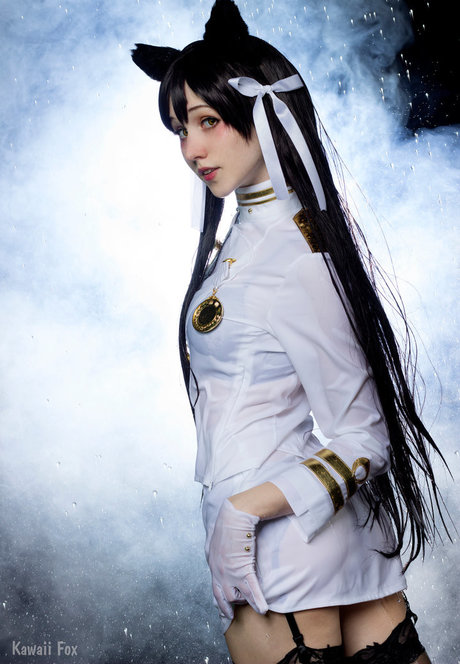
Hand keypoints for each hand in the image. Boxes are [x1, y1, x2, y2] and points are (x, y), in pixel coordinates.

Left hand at [207, 498, 267, 619]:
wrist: (234, 516)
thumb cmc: (226, 522)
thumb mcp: (214, 538)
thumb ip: (214, 548)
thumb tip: (212, 551)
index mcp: (212, 563)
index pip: (214, 588)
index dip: (219, 600)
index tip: (224, 608)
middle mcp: (219, 571)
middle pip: (223, 596)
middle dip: (230, 605)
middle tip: (235, 612)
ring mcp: (230, 572)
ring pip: (236, 596)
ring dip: (246, 602)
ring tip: (255, 607)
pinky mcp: (243, 569)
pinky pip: (251, 589)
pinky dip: (258, 601)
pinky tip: (263, 609)